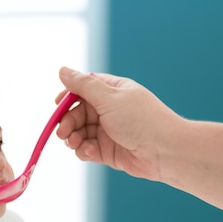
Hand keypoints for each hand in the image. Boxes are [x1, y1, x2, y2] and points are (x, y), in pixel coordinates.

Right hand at [55, 67, 182, 181]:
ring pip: (79, 133)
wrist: (165, 151)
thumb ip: (83, 86)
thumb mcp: (109, 98)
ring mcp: (108, 131)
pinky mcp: (108, 151)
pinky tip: (89, 151)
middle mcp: (109, 110)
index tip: (57, 105)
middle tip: (63, 132)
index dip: (68, 98)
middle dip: (67, 122)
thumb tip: (62, 70)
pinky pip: (87, 149)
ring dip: (73, 138)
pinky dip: (84, 150)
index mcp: (112, 91)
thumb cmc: (142, 119)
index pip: (82, 90)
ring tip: (74, 143)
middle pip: (77, 113)